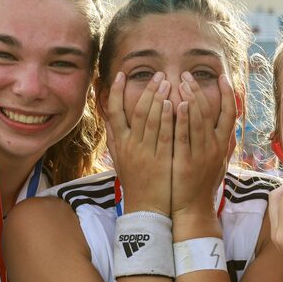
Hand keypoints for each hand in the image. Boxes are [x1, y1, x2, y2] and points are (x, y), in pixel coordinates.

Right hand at [106, 71, 173, 215]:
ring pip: (150, 120)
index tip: (121, 74)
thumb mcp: (119, 160)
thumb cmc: (135, 183)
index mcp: (120, 143)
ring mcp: (145, 152)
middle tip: (158, 75)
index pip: (114, 112)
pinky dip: (168, 118)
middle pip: (136, 111)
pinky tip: (174, 104)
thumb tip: (108, 119)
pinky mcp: (160, 160)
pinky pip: (164, 135)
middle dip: (147, 90)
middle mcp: (130, 145)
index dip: (117, 92)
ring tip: (167, 82)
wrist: (146, 207)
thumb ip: (114, 138)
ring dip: (159, 99)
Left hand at [171, 73, 236, 237]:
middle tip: (187, 74)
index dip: (228, 94)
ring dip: (189, 98)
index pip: (230, 113)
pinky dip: (181, 119)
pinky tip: (176, 104)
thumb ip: (221, 143)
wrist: (194, 209)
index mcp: (223, 145)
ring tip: (180, 81)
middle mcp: (215, 147)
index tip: (222, 76)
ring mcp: (201, 155)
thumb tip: (225, 126)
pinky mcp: (186, 162)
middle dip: (199, 90)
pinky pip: (183, 137)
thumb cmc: (203, 184)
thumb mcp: (217, 162)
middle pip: (211, 112)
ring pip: (197, 120)